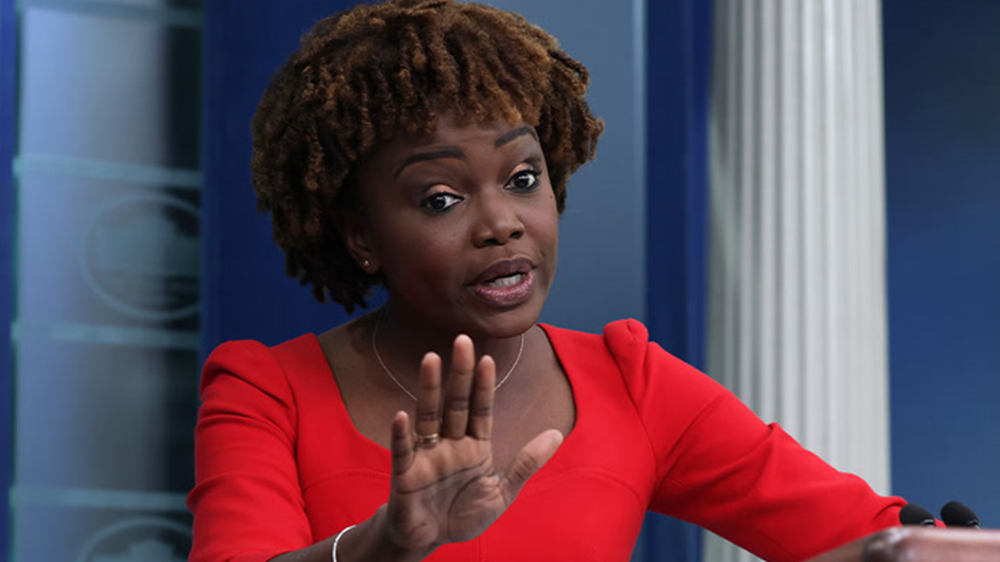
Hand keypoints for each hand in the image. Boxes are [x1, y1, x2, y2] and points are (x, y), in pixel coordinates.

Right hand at [384, 334, 562, 551]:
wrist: (429, 541)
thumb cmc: (463, 514)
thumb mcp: (502, 491)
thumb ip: (526, 463)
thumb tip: (558, 433)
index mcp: (474, 446)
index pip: (481, 409)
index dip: (484, 385)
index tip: (488, 358)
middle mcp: (450, 444)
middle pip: (455, 403)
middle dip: (459, 373)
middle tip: (463, 340)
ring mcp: (426, 456)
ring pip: (428, 417)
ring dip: (429, 389)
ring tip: (431, 359)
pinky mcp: (405, 475)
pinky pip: (403, 452)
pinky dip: (401, 435)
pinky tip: (402, 415)